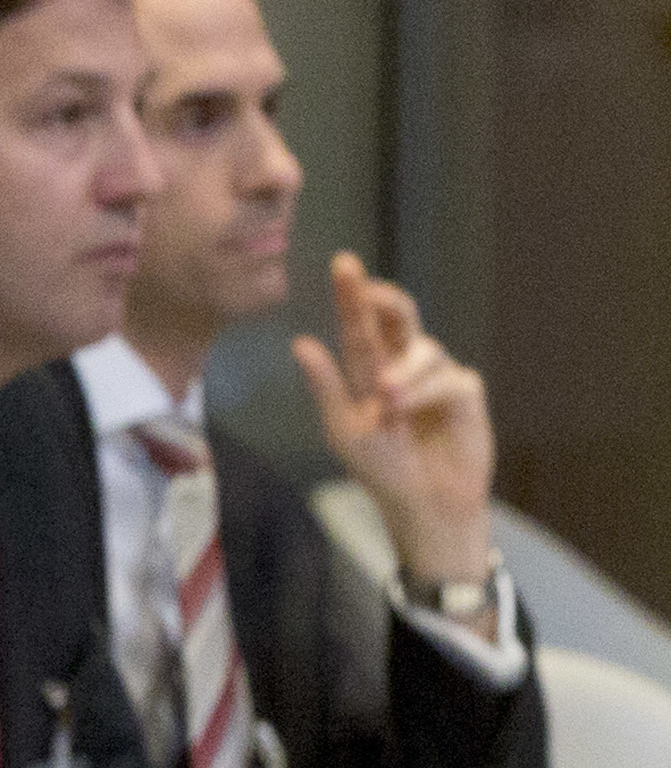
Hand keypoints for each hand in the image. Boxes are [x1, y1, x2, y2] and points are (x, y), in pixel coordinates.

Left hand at [292, 253, 497, 597]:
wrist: (421, 503)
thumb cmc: (381, 467)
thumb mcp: (343, 428)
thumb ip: (325, 386)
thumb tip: (300, 343)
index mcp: (370, 370)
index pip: (361, 325)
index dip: (354, 295)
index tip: (343, 264)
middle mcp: (405, 365)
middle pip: (401, 317)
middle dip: (385, 298)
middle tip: (367, 289)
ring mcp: (438, 375)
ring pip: (424, 349)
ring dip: (403, 371)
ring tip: (387, 400)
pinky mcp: (466, 393)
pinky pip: (448, 379)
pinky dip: (425, 392)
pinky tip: (407, 409)